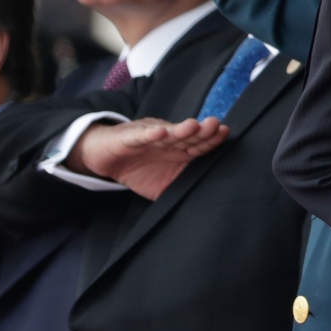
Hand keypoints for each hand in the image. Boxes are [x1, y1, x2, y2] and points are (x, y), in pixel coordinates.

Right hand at [66, 117, 228, 200]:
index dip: (211, 139)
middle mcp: (168, 139)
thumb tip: (200, 205)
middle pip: (188, 135)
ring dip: (180, 129)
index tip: (225, 133)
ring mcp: (150, 137)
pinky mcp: (130, 138)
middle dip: (202, 130)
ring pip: (168, 132)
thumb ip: (180, 189)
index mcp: (179, 149)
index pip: (199, 144)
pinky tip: (159, 132)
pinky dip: (150, 134)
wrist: (105, 158)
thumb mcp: (163, 185)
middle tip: (214, 125)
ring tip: (192, 126)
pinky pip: (141, 136)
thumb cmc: (138, 170)